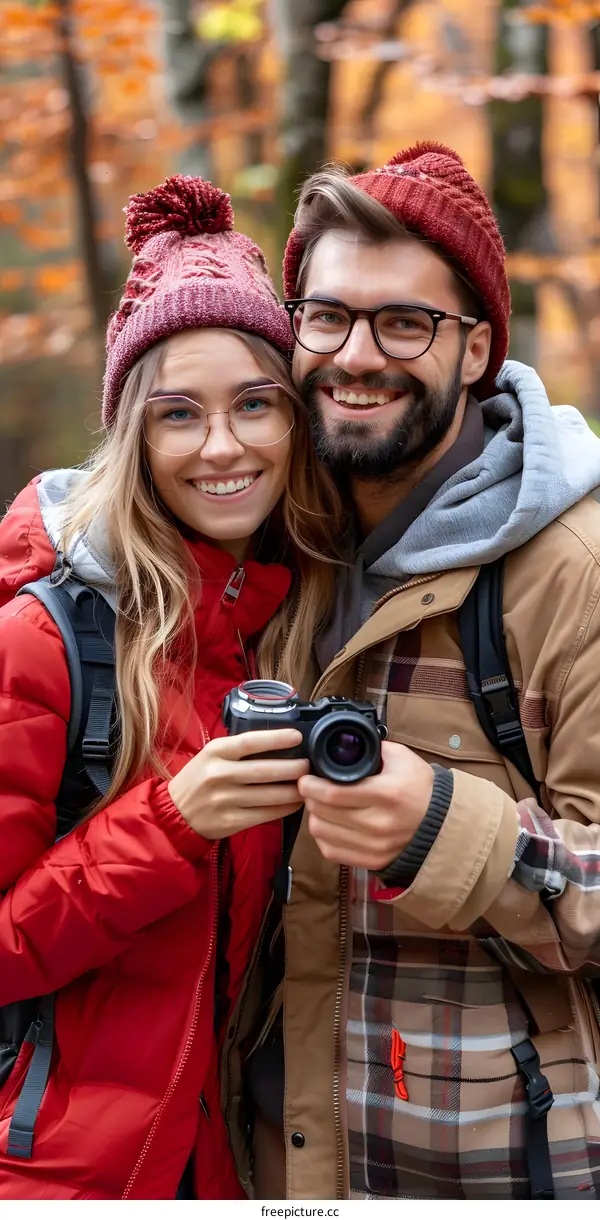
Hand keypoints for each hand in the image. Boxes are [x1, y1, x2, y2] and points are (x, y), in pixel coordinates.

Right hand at [168, 730, 309, 839]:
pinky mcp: (230, 822)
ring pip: (269, 795)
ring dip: (294, 791)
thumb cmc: (199, 779)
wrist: (174, 813)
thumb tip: (278, 743)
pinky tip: (294, 803)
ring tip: (308, 786)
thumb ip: (238, 749)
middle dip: (293, 768)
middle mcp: (219, 775)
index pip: (250, 742)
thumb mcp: (211, 756)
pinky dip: (284, 809)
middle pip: (265, 770)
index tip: (298, 737)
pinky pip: (265, 814)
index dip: (276, 739)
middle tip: (309, 766)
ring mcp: (224, 800)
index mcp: (215, 752)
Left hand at [297, 740, 434, 870]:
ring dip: (315, 816)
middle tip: (311, 789)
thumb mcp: (401, 758)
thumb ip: (371, 749)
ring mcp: (375, 846)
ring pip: (322, 833)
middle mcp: (380, 824)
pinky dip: (324, 836)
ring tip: (320, 805)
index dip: (311, 785)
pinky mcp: (371, 862)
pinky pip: (331, 851)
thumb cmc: (420, 788)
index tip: (305, 779)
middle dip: (310, 798)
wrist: (441, 823)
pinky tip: (330, 824)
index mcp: (387, 794)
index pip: (333, 793)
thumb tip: (342, 746)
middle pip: (323, 813)